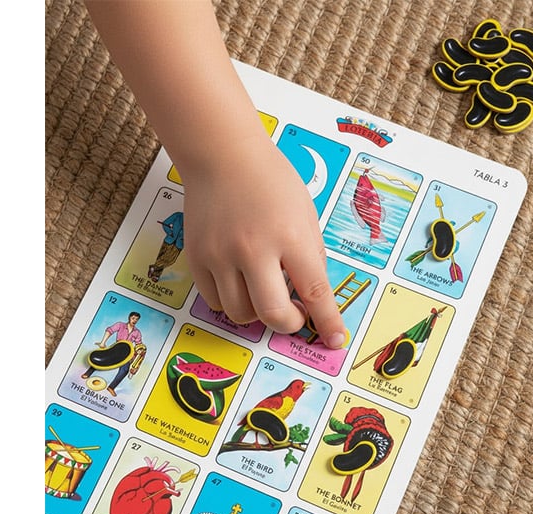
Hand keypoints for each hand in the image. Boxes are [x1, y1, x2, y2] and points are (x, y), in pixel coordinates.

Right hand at [181, 134, 346, 348]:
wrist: (222, 155)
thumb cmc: (270, 181)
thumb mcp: (306, 214)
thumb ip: (311, 256)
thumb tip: (312, 298)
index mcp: (290, 236)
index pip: (315, 292)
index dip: (328, 321)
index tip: (335, 339)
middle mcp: (254, 249)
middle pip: (273, 314)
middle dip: (290, 323)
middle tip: (295, 313)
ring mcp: (221, 255)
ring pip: (241, 314)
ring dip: (258, 313)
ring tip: (265, 292)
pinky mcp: (197, 257)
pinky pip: (215, 301)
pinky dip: (232, 302)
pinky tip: (240, 283)